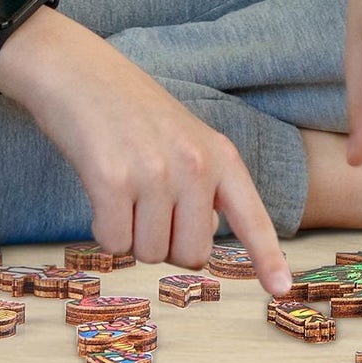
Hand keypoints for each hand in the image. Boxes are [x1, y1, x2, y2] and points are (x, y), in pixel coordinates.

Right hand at [0, 9, 291, 294]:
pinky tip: (100, 189)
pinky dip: (103, 229)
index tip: (281, 290)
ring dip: (130, 234)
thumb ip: (205, 187)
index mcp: (220, 156)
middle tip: (145, 202)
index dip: (267, 256)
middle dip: (164, 244)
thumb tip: (206, 243)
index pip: (252, 215)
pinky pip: (113, 244)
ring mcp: (154, 173)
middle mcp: (195, 165)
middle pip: (190, 255)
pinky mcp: (111, 181)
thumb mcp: (186, 140)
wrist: (79, 72)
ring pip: (148, 254)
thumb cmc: (131, 113)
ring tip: (123, 186)